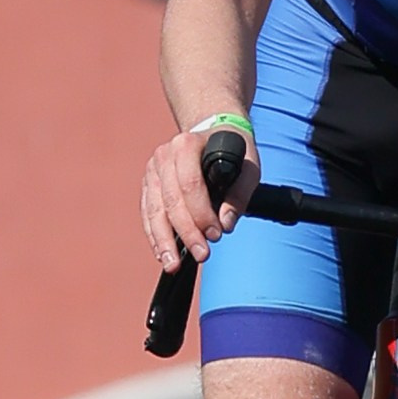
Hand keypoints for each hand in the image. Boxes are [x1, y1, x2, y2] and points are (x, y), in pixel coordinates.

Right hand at [142, 122, 257, 270]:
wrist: (213, 133)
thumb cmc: (233, 151)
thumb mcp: (249, 166)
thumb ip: (240, 194)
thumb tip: (226, 225)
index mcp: (187, 145)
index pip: (189, 185)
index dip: (201, 214)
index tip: (216, 235)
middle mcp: (164, 155)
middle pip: (170, 200)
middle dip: (186, 232)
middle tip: (202, 254)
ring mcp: (153, 170)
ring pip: (154, 210)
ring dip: (163, 240)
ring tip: (172, 265)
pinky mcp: (148, 185)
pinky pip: (148, 213)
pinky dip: (154, 235)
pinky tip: (162, 254)